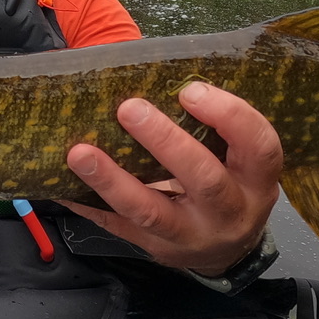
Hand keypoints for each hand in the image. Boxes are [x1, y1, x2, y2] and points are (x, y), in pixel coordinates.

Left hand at [59, 82, 281, 274]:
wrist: (224, 251)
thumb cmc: (225, 181)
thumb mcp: (234, 157)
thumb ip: (208, 123)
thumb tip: (151, 67)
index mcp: (257, 180)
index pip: (259, 146)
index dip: (229, 116)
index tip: (190, 90)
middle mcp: (231, 212)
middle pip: (203, 178)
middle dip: (165, 141)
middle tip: (128, 108)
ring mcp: (191, 236)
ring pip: (151, 210)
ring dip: (112, 179)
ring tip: (79, 152)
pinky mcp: (155, 248)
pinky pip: (116, 226)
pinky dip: (87, 203)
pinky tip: (60, 184)